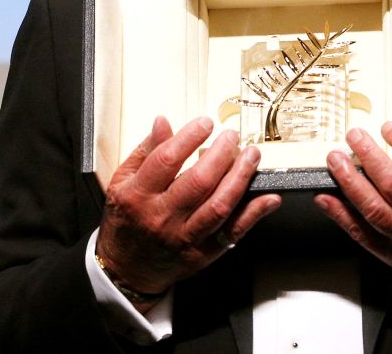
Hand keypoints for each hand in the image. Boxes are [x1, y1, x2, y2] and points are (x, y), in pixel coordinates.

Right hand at [95, 116, 280, 304]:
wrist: (127, 268)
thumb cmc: (127, 221)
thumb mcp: (123, 181)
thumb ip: (145, 151)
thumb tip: (163, 122)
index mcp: (138, 195)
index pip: (167, 160)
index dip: (189, 137)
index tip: (206, 123)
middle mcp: (162, 217)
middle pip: (198, 181)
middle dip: (221, 154)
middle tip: (232, 137)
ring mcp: (185, 236)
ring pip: (219, 206)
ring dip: (240, 178)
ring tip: (251, 156)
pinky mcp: (203, 252)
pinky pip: (233, 232)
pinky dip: (254, 214)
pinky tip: (268, 197)